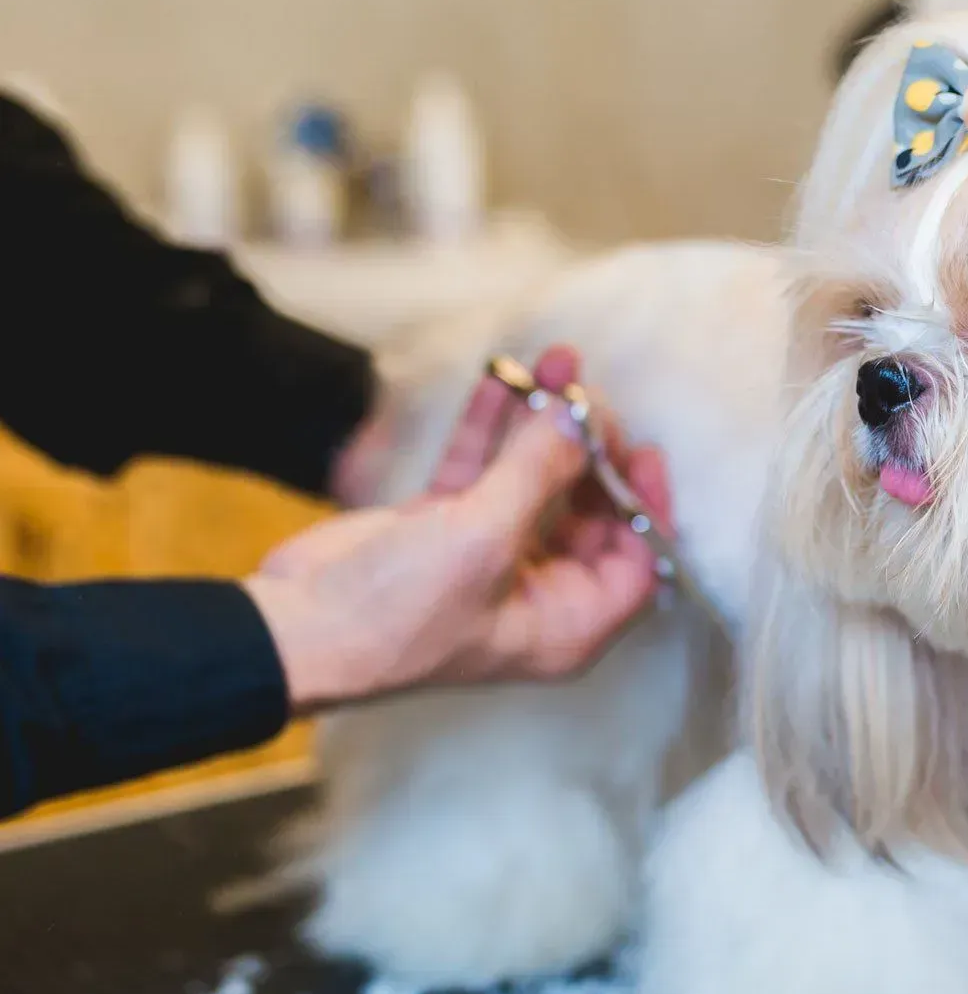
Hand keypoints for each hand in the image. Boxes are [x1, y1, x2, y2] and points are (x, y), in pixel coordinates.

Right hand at [245, 346, 670, 712]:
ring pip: (534, 480)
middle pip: (589, 511)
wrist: (295, 632)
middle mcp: (537, 592)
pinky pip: (482, 468)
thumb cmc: (399, 614)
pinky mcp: (442, 528)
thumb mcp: (484, 538)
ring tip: (557, 361)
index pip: (636, 563)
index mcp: (567, 623)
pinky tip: (504, 375)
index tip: (640, 449)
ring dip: (543, 423)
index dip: (645, 506)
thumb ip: (539, 472)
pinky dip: (492, 425)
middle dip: (589, 448)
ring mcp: (489, 557)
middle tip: (587, 396)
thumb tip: (584, 416)